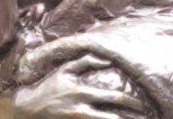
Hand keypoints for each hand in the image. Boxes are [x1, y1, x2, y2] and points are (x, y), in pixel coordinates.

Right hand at [13, 54, 144, 118]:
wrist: (28, 106)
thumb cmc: (50, 84)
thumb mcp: (66, 69)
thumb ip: (87, 61)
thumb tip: (107, 59)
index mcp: (83, 91)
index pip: (112, 97)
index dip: (129, 101)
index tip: (141, 104)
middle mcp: (82, 107)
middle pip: (112, 115)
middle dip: (129, 116)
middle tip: (144, 116)